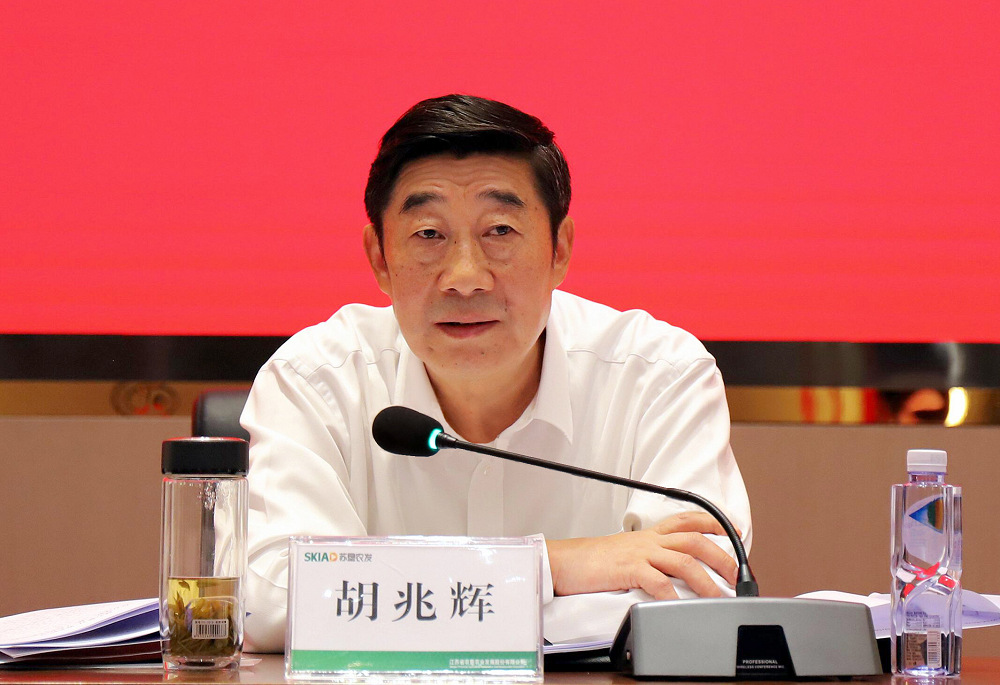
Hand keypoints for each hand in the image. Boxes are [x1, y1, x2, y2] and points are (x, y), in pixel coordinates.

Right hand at [546, 512, 739, 599]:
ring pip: (683, 560)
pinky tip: (681, 605)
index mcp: (649, 534)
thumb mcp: (625, 551)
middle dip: (720, 556)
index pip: (687, 520)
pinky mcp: (628, 569)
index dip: (714, 522)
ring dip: (706, 580)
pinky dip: (672, 595)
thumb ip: (649, 556)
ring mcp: (640, 554)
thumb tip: (670, 572)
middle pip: (694, 540)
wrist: (565, 560)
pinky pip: (657, 582)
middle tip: (735, 573)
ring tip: (718, 597)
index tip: (734, 529)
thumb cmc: (593, 560)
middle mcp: (648, 541)